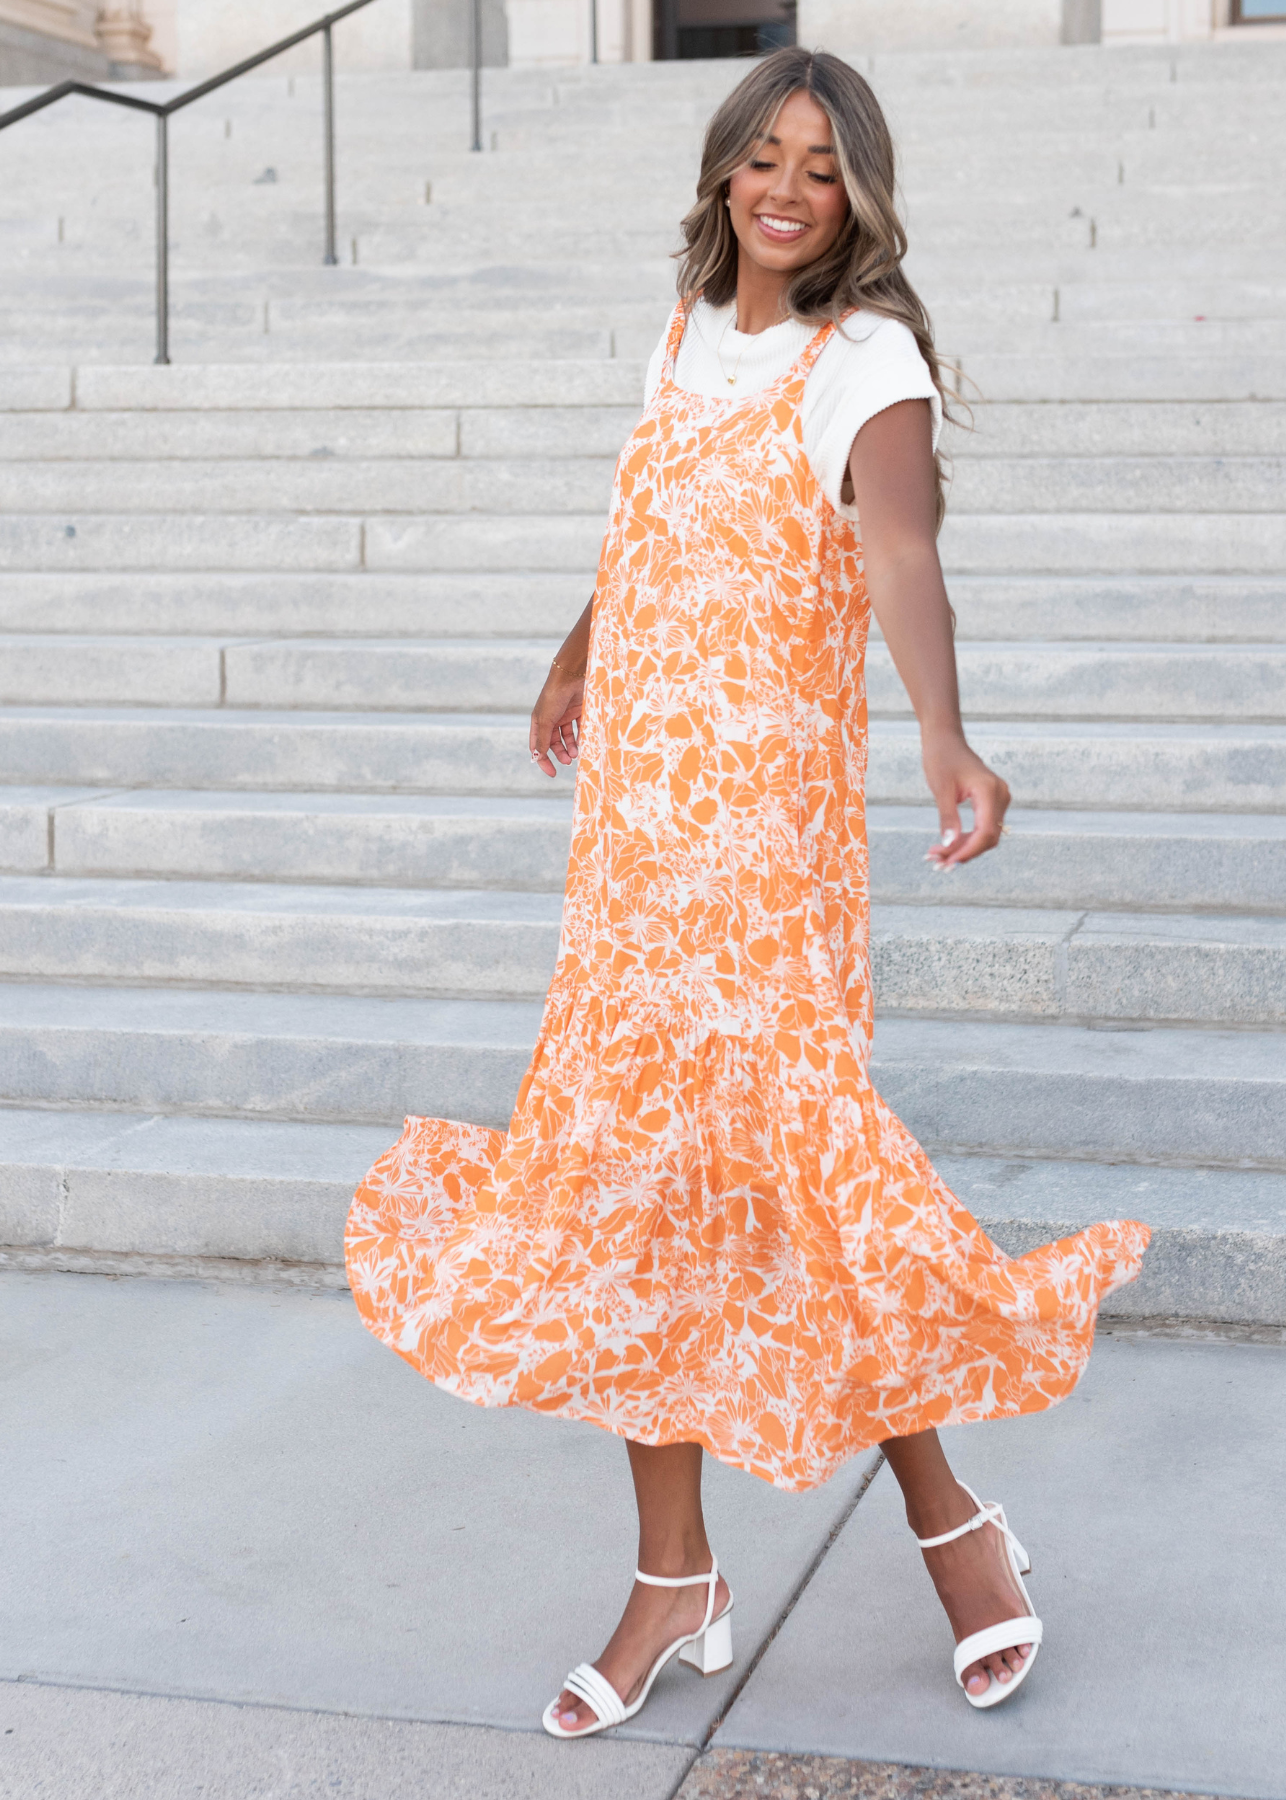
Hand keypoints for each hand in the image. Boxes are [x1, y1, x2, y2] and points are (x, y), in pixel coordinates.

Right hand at [529, 666, 584, 777]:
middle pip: (554, 742)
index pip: (538, 746)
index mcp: (539, 721)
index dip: (543, 760)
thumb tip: (537, 758)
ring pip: (567, 737)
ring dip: (571, 746)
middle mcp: (551, 718)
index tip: (552, 773)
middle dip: (560, 753)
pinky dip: (582, 736)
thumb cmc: (554, 696)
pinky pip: (580, 727)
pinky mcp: (578, 710)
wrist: (571, 675)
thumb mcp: (546, 720)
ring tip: (576, 753)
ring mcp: (565, 714)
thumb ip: (543, 740)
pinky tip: (585, 742)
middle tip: (568, 761)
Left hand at [922, 730, 1009, 868]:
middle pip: (988, 837)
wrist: (946, 740)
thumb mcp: (941, 789)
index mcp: (989, 791)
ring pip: (985, 835)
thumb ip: (948, 818)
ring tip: (937, 856)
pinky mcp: (992, 802)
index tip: (947, 861)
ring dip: (963, 848)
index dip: (968, 851)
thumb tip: (949, 845)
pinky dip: (966, 838)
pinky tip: (947, 846)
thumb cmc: (941, 759)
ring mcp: (998, 798)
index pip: (985, 832)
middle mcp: (1000, 795)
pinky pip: (983, 826)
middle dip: (963, 853)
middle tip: (936, 863)